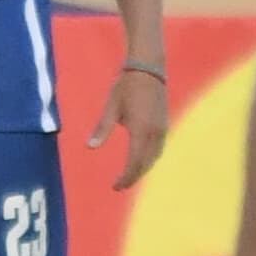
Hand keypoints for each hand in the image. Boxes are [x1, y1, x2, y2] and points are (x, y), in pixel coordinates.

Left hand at [89, 67, 168, 190]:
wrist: (148, 68)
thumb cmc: (126, 86)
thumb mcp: (111, 107)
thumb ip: (102, 128)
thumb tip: (90, 147)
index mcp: (141, 130)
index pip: (134, 162)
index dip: (125, 177)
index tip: (115, 187)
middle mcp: (155, 133)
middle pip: (146, 163)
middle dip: (133, 176)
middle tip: (120, 186)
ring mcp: (162, 128)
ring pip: (154, 157)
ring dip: (142, 169)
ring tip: (129, 176)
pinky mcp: (164, 124)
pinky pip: (159, 148)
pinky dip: (149, 158)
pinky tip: (141, 160)